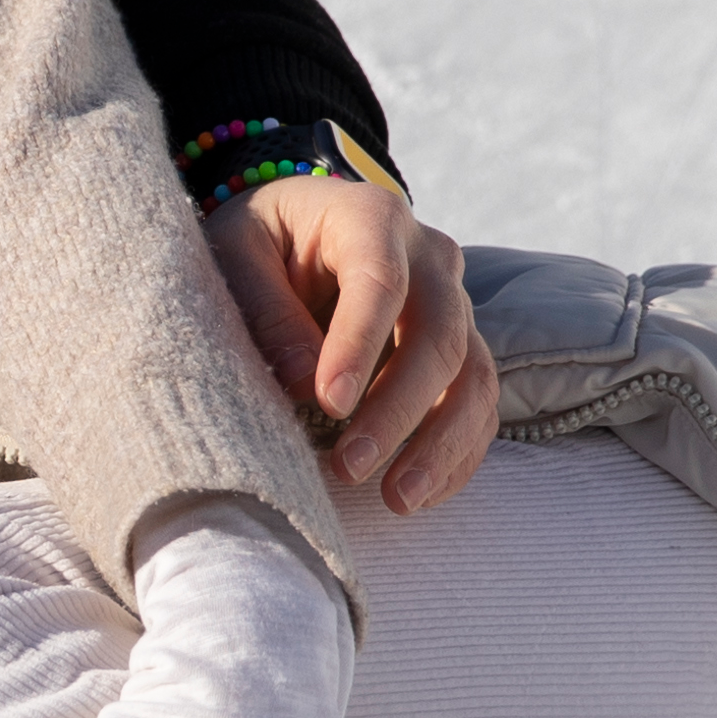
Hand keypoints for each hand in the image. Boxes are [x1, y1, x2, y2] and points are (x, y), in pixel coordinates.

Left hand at [208, 173, 498, 514]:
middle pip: (439, 334)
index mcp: (371, 217)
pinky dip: (457, 453)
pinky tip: (420, 495)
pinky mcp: (461, 349)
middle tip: (350, 467)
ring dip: (441, 443)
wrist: (297, 232)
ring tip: (396, 500)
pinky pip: (478, 405)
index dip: (360, 346)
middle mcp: (430, 258)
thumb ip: (267, 310)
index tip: (328, 404)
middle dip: (399, 409)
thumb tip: (305, 385)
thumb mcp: (237, 255)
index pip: (381, 281)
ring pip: (473, 375)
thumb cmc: (260, 243)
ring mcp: (455, 304)